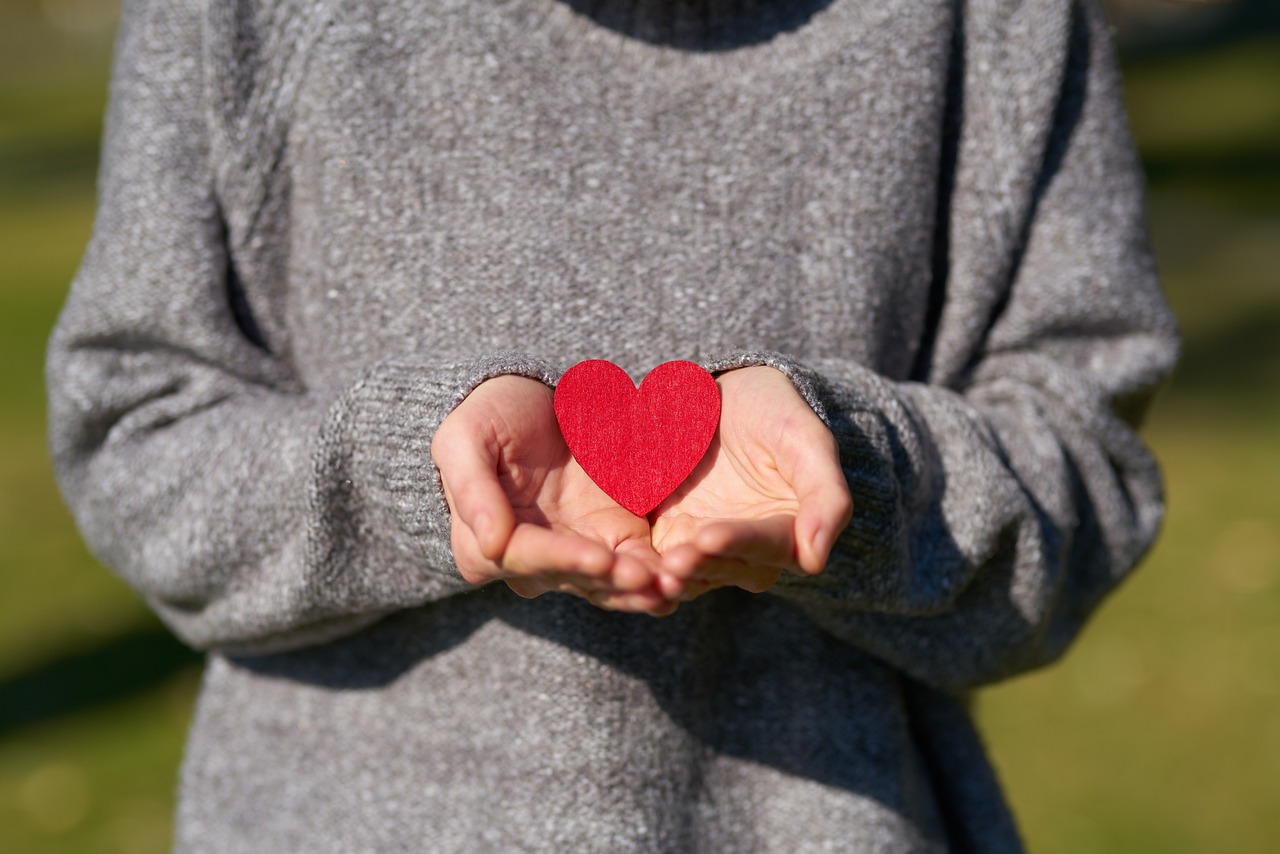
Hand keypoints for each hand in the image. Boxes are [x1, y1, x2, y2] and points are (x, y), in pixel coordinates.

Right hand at [432, 376, 674, 613]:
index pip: (529, 558)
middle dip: (611, 582)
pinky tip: (679, 577)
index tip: (599, 560)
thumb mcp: (465, 438)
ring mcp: (579, 554)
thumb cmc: (489, 415)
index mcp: (487, 545)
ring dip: (639, 590)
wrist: (533, 395)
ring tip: (668, 587)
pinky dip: (658, 574)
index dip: (565, 560)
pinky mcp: (618, 540)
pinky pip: (638, 565)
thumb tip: (490, 544)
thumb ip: (472, 489)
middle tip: (646, 580)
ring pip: (609, 585)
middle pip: (575, 579)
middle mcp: (534, 563)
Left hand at [649, 366, 851, 601]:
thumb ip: (824, 496)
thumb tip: (815, 560)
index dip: (739, 542)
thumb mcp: (805, 440)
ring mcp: (703, 546)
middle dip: (698, 566)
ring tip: (649, 570)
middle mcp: (746, 550)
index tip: (710, 536)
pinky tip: (624, 563)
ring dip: (669, 574)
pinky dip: (642, 565)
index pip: (766, 544)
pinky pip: (654, 559)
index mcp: (786, 531)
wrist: (724, 393)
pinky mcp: (666, 538)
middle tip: (672, 564)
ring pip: (688, 572)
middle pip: (723, 566)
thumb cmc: (775, 412)